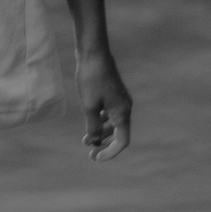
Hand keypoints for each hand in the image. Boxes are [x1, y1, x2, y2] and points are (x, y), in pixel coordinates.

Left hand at [77, 44, 131, 162]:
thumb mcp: (89, 106)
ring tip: (85, 140)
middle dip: (105, 145)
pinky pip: (109, 114)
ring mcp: (119, 100)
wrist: (93, 52)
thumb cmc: (91, 79)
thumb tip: (96, 142)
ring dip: (101, 134)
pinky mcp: (112, 94)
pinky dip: (100, 122)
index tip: (95, 158)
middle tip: (90, 153)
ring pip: (113, 124)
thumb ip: (93, 127)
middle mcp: (125, 107)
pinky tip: (90, 123)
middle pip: (119, 134)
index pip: (122, 141)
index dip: (110, 153)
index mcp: (123, 112)